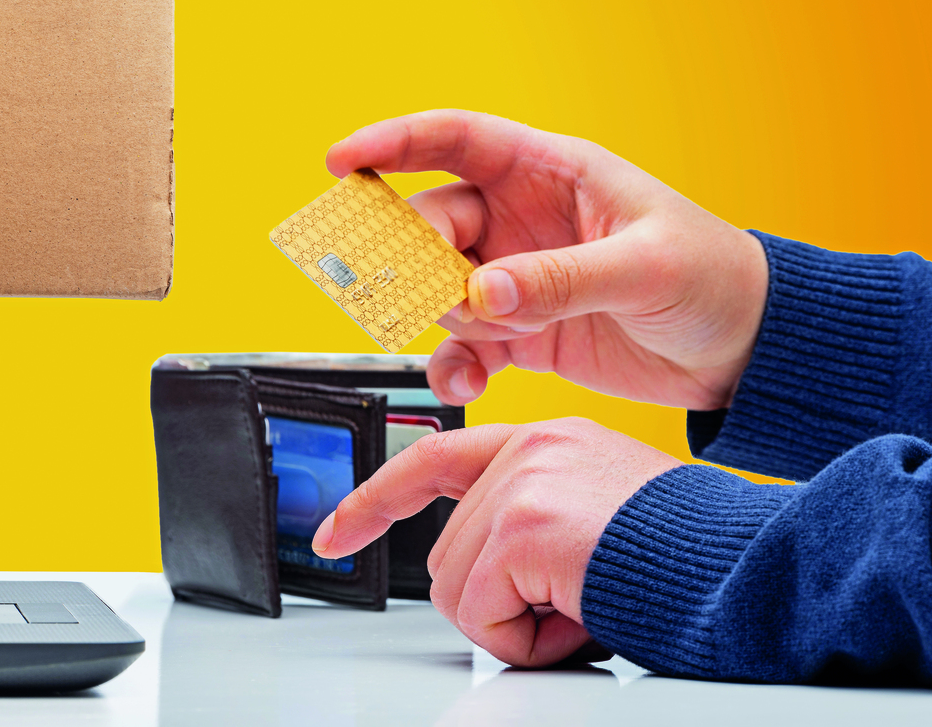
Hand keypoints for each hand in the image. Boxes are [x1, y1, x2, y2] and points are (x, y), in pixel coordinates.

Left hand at [315, 418, 681, 666]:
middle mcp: (529, 447)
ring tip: (585, 606)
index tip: (332, 533)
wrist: (752, 573)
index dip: (374, 503)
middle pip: (444, 553)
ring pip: (454, 590)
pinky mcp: (524, 528)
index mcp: (545, 440)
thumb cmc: (690, 559)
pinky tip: (582, 618)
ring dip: (516, 625)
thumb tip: (482, 573)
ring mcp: (524, 482)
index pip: (432, 459)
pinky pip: (479, 618)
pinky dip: (526, 643)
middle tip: (575, 604)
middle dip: (499, 601)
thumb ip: (533, 515)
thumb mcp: (597, 516)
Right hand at [327, 110, 768, 411]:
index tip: (341, 161)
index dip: (393, 143)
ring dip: (436, 318)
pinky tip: (469, 384)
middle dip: (406, 255)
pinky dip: (453, 367)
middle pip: (430, 222)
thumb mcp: (645, 270)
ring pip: (436, 288)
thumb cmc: (717, 282)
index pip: (456, 140)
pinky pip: (460, 346)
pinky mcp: (518, 334)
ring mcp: (514, 279)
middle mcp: (520, 221)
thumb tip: (481, 292)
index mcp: (551, 174)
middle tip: (402, 289)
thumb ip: (561, 279)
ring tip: (475, 343)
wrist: (748, 355)